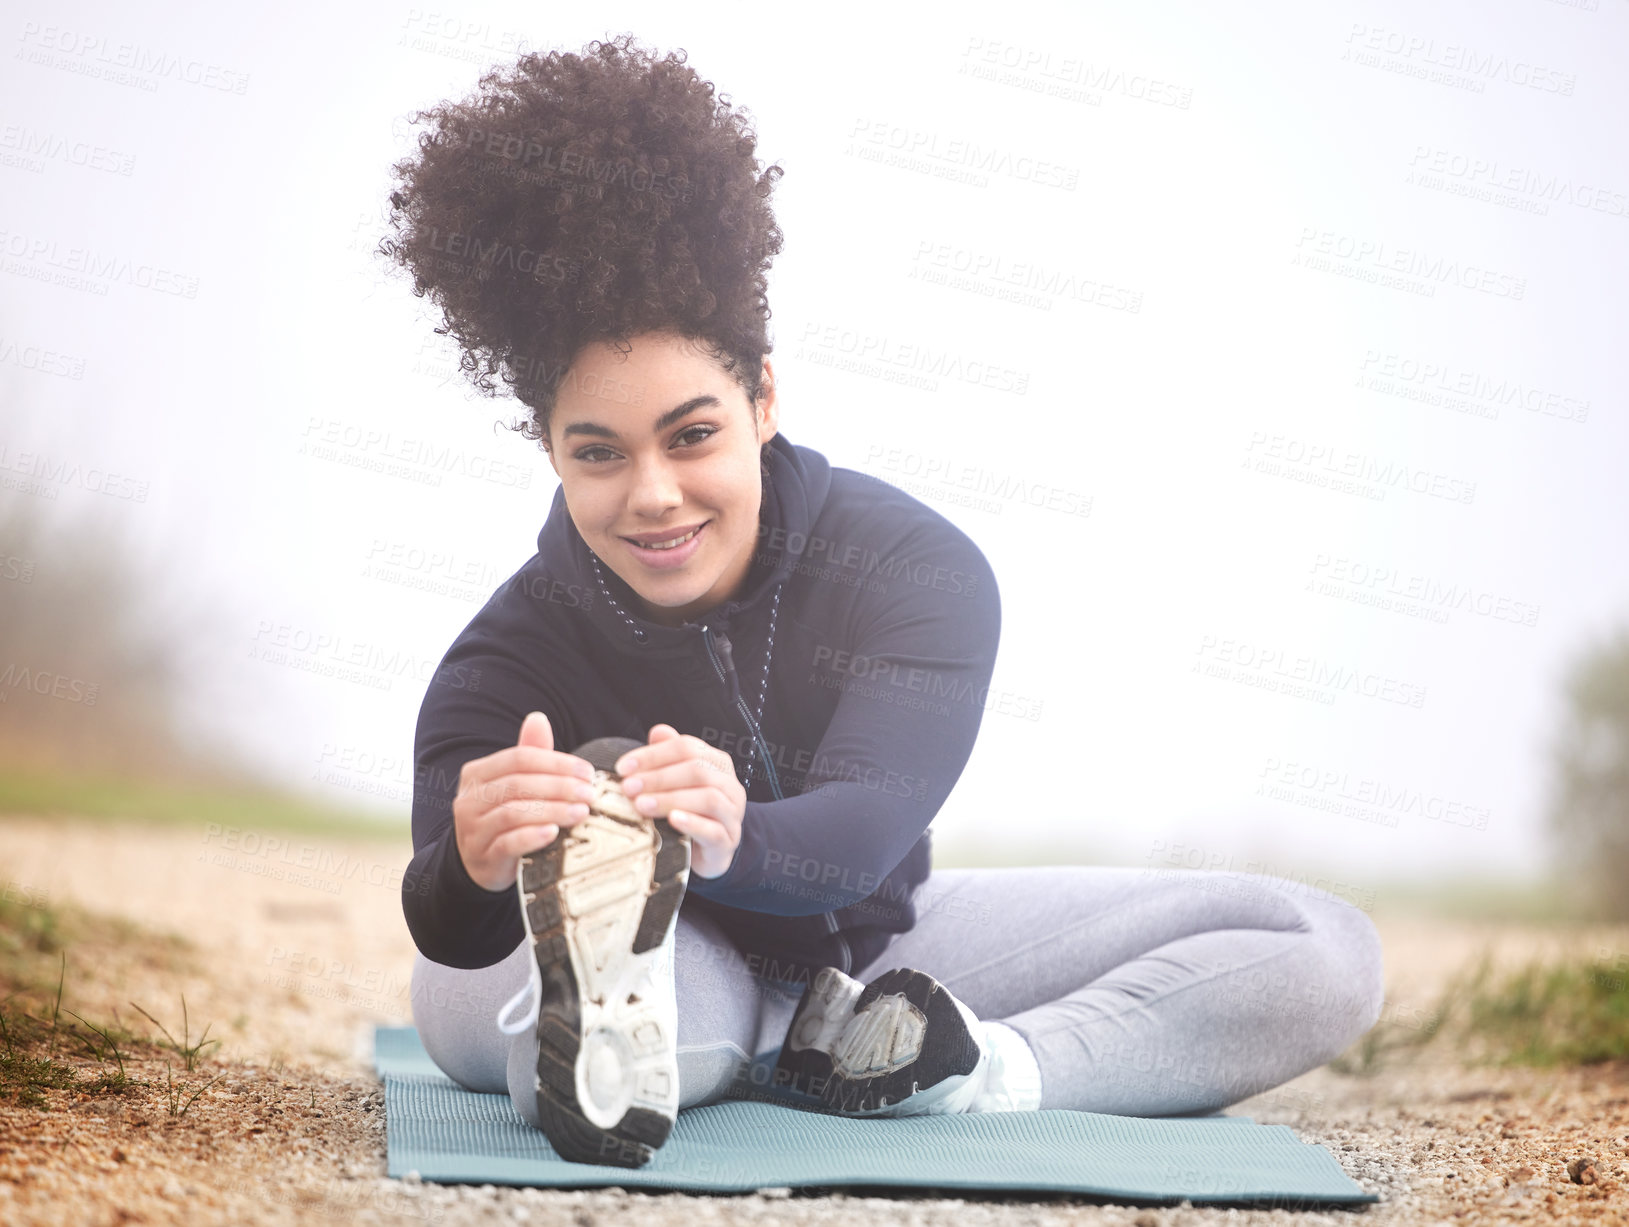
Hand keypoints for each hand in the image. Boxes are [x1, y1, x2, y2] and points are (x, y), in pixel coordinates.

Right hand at [452, 710, 596, 890]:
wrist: (480, 862)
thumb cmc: (504, 815)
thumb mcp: (514, 783)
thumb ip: (529, 753)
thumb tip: (538, 717)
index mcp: (477, 773)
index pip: (519, 758)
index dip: (556, 763)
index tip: (588, 772)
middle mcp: (469, 799)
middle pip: (518, 784)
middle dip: (559, 787)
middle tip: (590, 793)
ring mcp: (473, 829)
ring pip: (514, 813)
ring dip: (553, 811)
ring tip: (582, 812)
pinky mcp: (483, 856)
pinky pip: (508, 843)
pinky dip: (533, 836)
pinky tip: (555, 832)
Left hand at [614, 724, 745, 878]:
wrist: (708, 851)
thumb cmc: (691, 812)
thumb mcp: (677, 782)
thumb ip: (669, 755)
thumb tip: (657, 732)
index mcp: (717, 763)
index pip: (687, 748)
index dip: (653, 754)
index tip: (623, 767)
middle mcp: (729, 785)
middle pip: (697, 770)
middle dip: (658, 777)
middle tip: (629, 787)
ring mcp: (732, 813)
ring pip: (708, 798)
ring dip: (670, 799)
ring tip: (642, 805)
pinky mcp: (728, 840)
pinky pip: (713, 830)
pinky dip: (691, 823)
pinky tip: (671, 820)